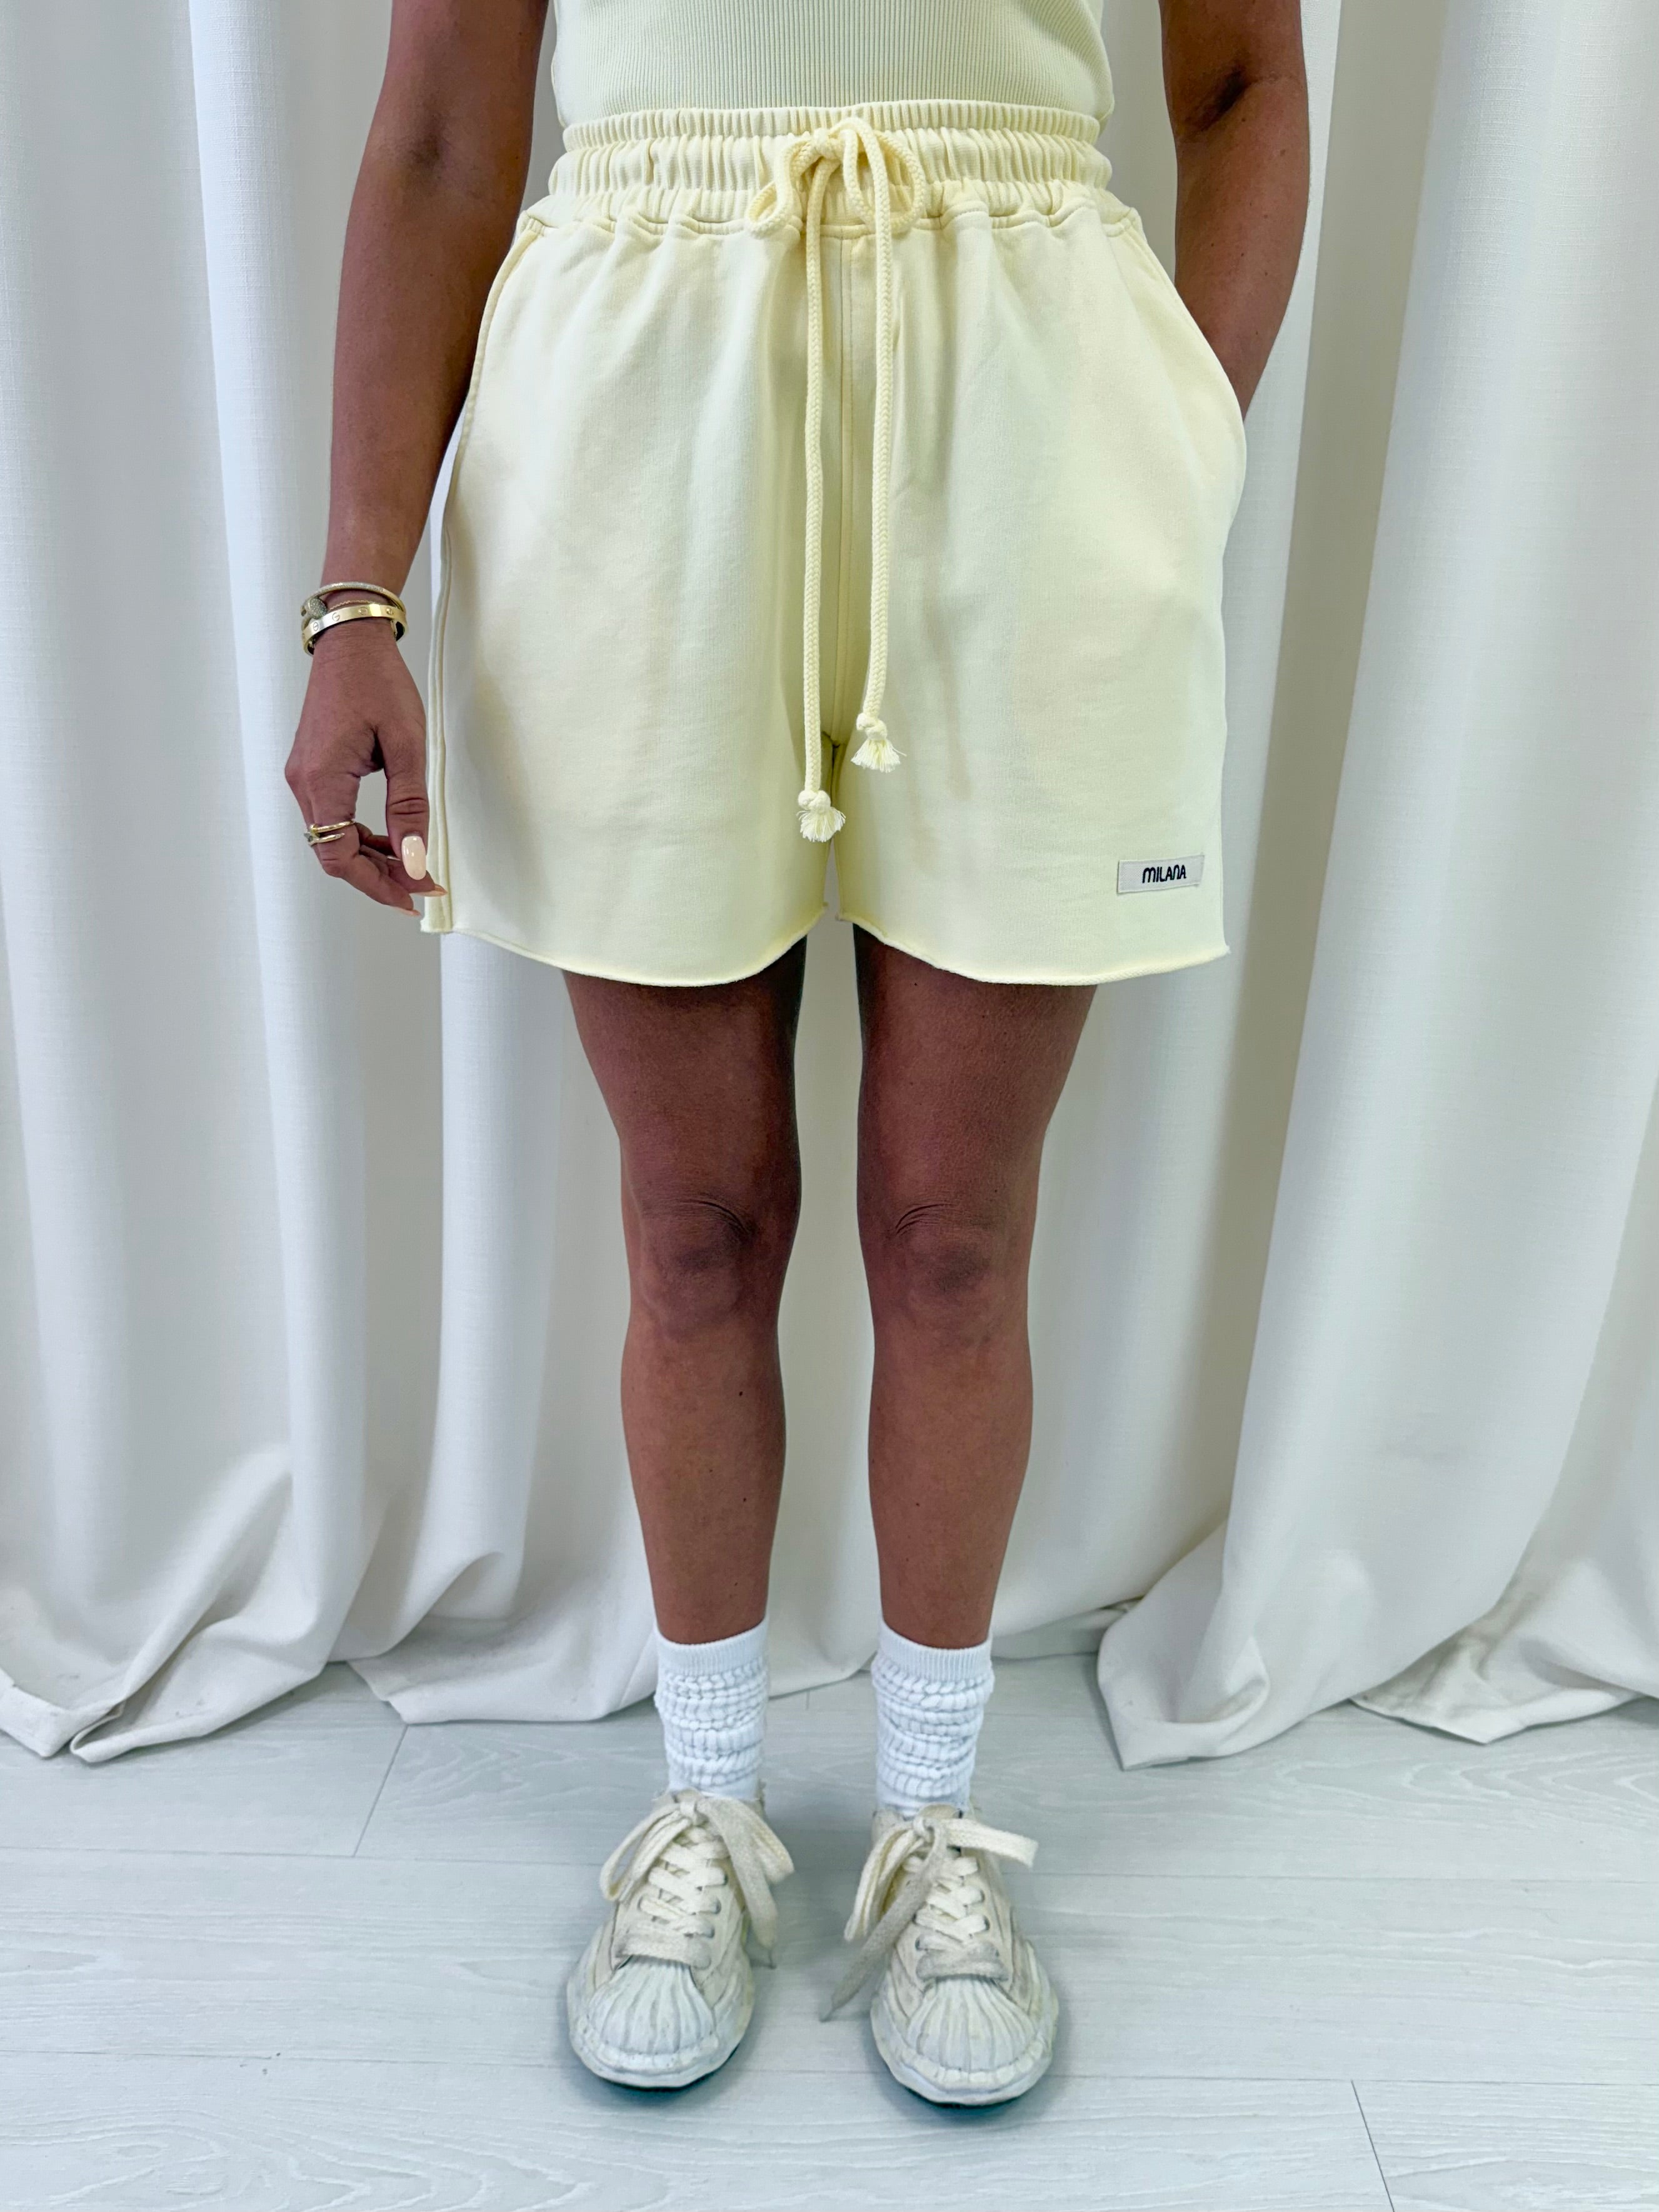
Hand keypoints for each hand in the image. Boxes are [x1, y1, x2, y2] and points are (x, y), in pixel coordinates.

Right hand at [285, 617, 445, 912]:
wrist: (351, 640)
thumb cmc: (378, 682)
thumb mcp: (406, 745)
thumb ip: (409, 808)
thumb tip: (413, 861)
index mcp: (322, 779)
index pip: (339, 857)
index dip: (377, 884)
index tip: (416, 893)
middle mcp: (303, 783)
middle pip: (334, 854)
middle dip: (379, 877)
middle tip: (423, 885)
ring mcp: (304, 776)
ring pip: (333, 839)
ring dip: (372, 857)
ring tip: (413, 864)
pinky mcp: (312, 769)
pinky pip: (333, 817)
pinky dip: (361, 835)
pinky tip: (392, 836)